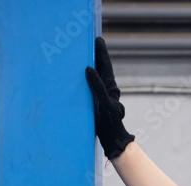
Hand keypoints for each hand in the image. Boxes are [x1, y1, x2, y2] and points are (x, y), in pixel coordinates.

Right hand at [85, 36, 134, 159]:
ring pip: (96, 78)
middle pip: (101, 69)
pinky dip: (85, 82)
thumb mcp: (103, 103)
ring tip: (80, 58)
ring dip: (90, 68)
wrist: (112, 140)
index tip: (97, 39)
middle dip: (94, 56)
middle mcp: (107, 89)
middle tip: (87, 44)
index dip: (101, 51)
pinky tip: (77, 80)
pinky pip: (90, 89)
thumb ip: (96, 86)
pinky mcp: (97, 104)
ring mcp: (103, 96)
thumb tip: (88, 68)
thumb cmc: (110, 123)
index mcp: (110, 86)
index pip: (105, 64)